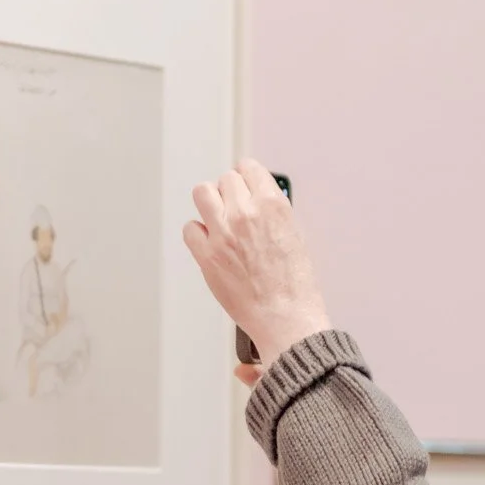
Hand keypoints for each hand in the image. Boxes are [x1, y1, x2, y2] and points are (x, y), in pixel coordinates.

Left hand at [183, 160, 331, 363]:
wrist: (286, 317)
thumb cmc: (295, 284)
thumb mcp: (295, 234)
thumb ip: (271, 212)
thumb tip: (255, 199)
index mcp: (273, 205)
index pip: (249, 167)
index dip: (246, 177)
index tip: (244, 184)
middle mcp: (246, 213)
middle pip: (225, 179)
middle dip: (230, 192)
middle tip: (234, 208)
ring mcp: (223, 233)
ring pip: (202, 193)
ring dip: (209, 203)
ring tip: (218, 218)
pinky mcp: (207, 255)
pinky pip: (190, 228)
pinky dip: (197, 233)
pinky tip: (210, 242)